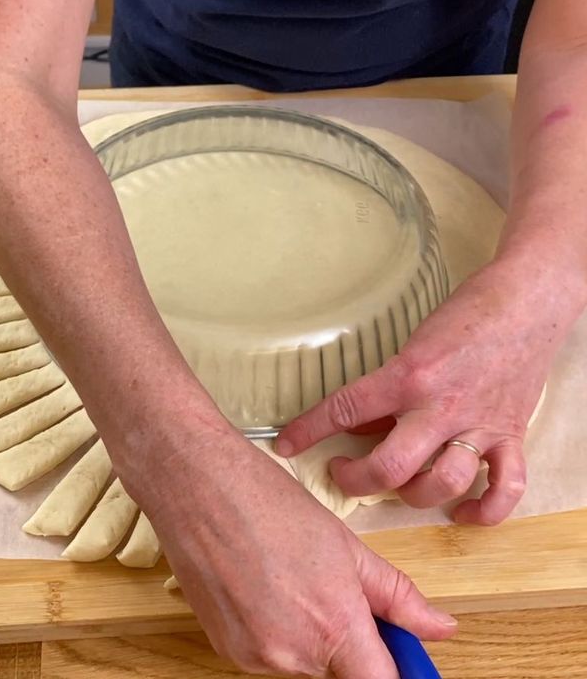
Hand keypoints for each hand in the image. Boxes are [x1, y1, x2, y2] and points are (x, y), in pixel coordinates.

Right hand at [133, 433, 455, 677]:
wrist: (196, 484)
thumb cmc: (266, 500)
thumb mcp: (346, 542)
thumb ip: (397, 595)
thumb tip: (439, 627)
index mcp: (333, 625)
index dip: (396, 670)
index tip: (397, 654)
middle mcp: (292, 655)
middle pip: (339, 670)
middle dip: (346, 639)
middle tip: (332, 584)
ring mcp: (254, 657)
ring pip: (302, 661)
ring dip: (308, 632)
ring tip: (290, 573)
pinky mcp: (225, 649)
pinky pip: (266, 653)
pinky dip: (273, 627)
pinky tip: (263, 582)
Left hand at [277, 255, 582, 525]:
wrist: (526, 302)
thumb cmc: (465, 315)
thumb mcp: (414, 344)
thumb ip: (390, 389)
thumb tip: (363, 427)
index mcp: (408, 375)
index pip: (345, 408)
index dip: (309, 431)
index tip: (286, 444)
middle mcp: (440, 405)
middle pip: (389, 466)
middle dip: (357, 480)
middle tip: (344, 474)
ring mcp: (478, 425)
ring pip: (441, 484)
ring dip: (413, 496)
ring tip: (400, 487)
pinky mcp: (511, 435)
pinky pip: (504, 490)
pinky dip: (483, 510)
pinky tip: (462, 510)